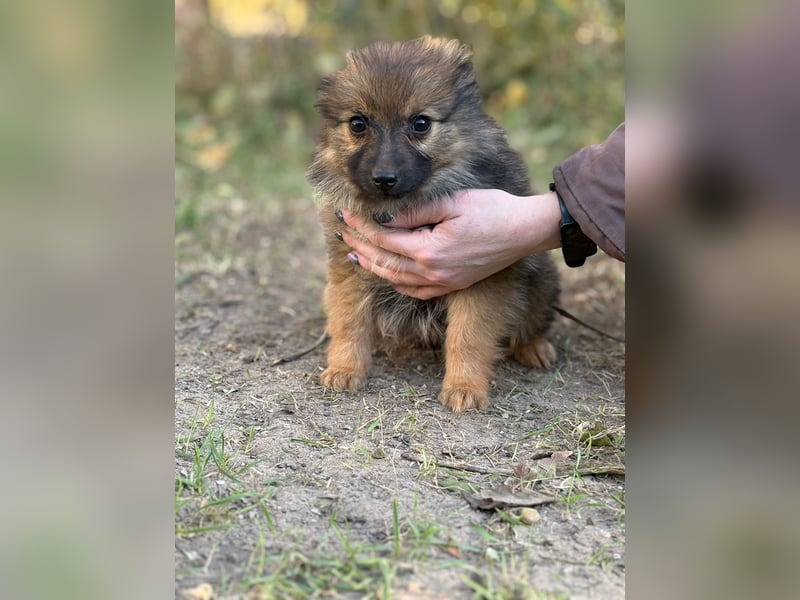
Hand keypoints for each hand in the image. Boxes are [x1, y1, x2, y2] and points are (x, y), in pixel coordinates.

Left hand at [339, 189, 561, 299]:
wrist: (524, 231)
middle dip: (360, 245)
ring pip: (396, 280)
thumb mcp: (453, 203)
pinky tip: (386, 272)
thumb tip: (385, 218)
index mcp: (430, 250)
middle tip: (343, 231)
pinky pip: (415, 291)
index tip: (346, 214)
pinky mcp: (452, 285)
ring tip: (355, 252)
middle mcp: (433, 272)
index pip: (384, 240)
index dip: (362, 227)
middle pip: (384, 262)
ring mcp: (443, 282)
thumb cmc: (492, 210)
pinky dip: (395, 282)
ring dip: (372, 266)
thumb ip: (416, 213)